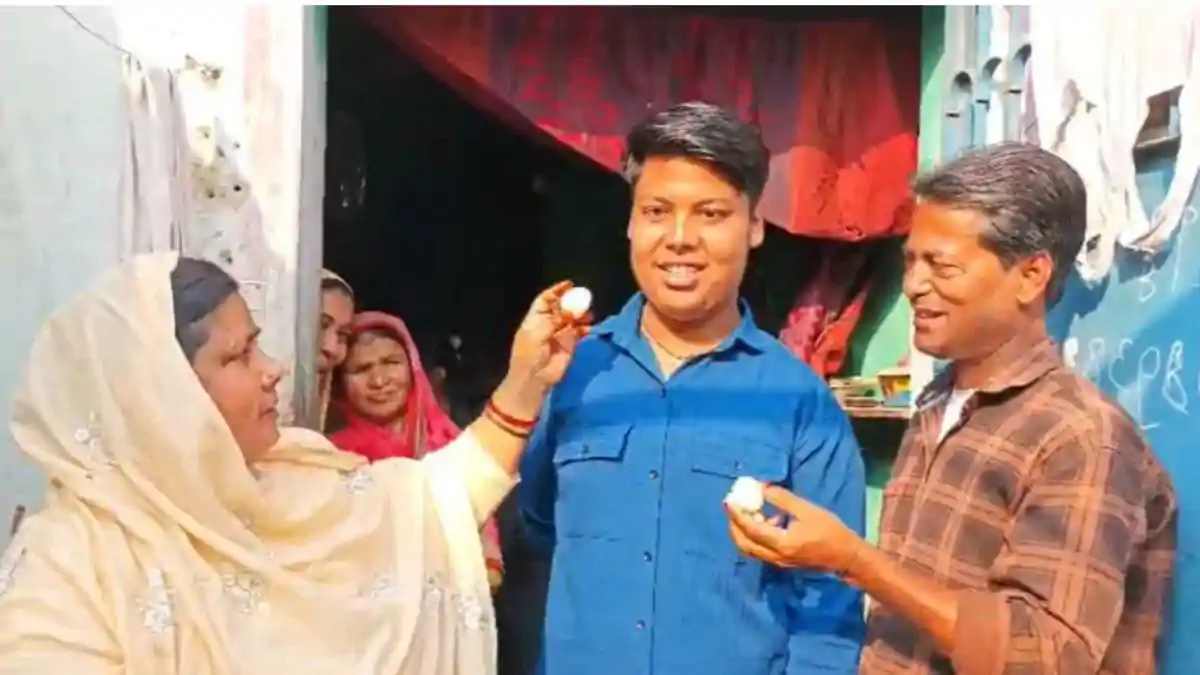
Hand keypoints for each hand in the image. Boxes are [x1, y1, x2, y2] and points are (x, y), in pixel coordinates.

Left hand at [494, 281, 590, 417]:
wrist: (534, 379)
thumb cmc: (529, 354)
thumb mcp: (537, 333)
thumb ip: (554, 320)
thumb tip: (571, 310)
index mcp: (535, 319)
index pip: (546, 300)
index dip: (556, 291)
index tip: (569, 285)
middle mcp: (548, 324)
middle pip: (561, 307)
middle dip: (571, 302)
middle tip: (583, 299)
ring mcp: (560, 334)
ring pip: (573, 319)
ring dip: (580, 314)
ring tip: (588, 314)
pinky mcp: (570, 345)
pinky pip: (580, 332)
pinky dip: (585, 328)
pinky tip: (589, 327)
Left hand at [725, 485, 862, 575]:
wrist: (846, 557)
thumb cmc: (830, 531)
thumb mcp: (807, 510)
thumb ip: (783, 499)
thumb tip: (762, 488)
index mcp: (781, 543)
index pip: (751, 529)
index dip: (737, 514)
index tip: (728, 501)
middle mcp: (775, 556)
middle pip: (744, 543)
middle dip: (735, 525)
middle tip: (733, 508)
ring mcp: (778, 562)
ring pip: (751, 548)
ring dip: (745, 531)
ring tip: (753, 510)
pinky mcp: (782, 562)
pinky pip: (761, 549)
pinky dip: (757, 535)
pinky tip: (770, 520)